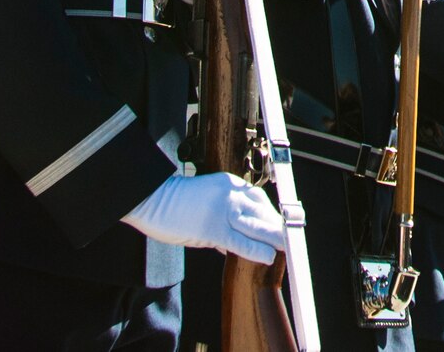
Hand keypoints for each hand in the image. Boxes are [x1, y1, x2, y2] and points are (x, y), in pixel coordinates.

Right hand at [123, 173, 286, 263]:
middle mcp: (232, 193)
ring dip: (275, 237)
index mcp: (231, 186)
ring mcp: (223, 209)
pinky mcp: (212, 227)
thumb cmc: (173, 205)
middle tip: (293, 239)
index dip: (273, 217)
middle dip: (279, 227)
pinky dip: (254, 249)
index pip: (259, 202)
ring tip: (289, 248)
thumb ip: (221, 223)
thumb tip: (229, 245)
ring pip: (256, 224)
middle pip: (263, 211)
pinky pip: (238, 240)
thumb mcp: (204, 207)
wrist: (151, 198)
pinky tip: (267, 256)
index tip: (283, 229)